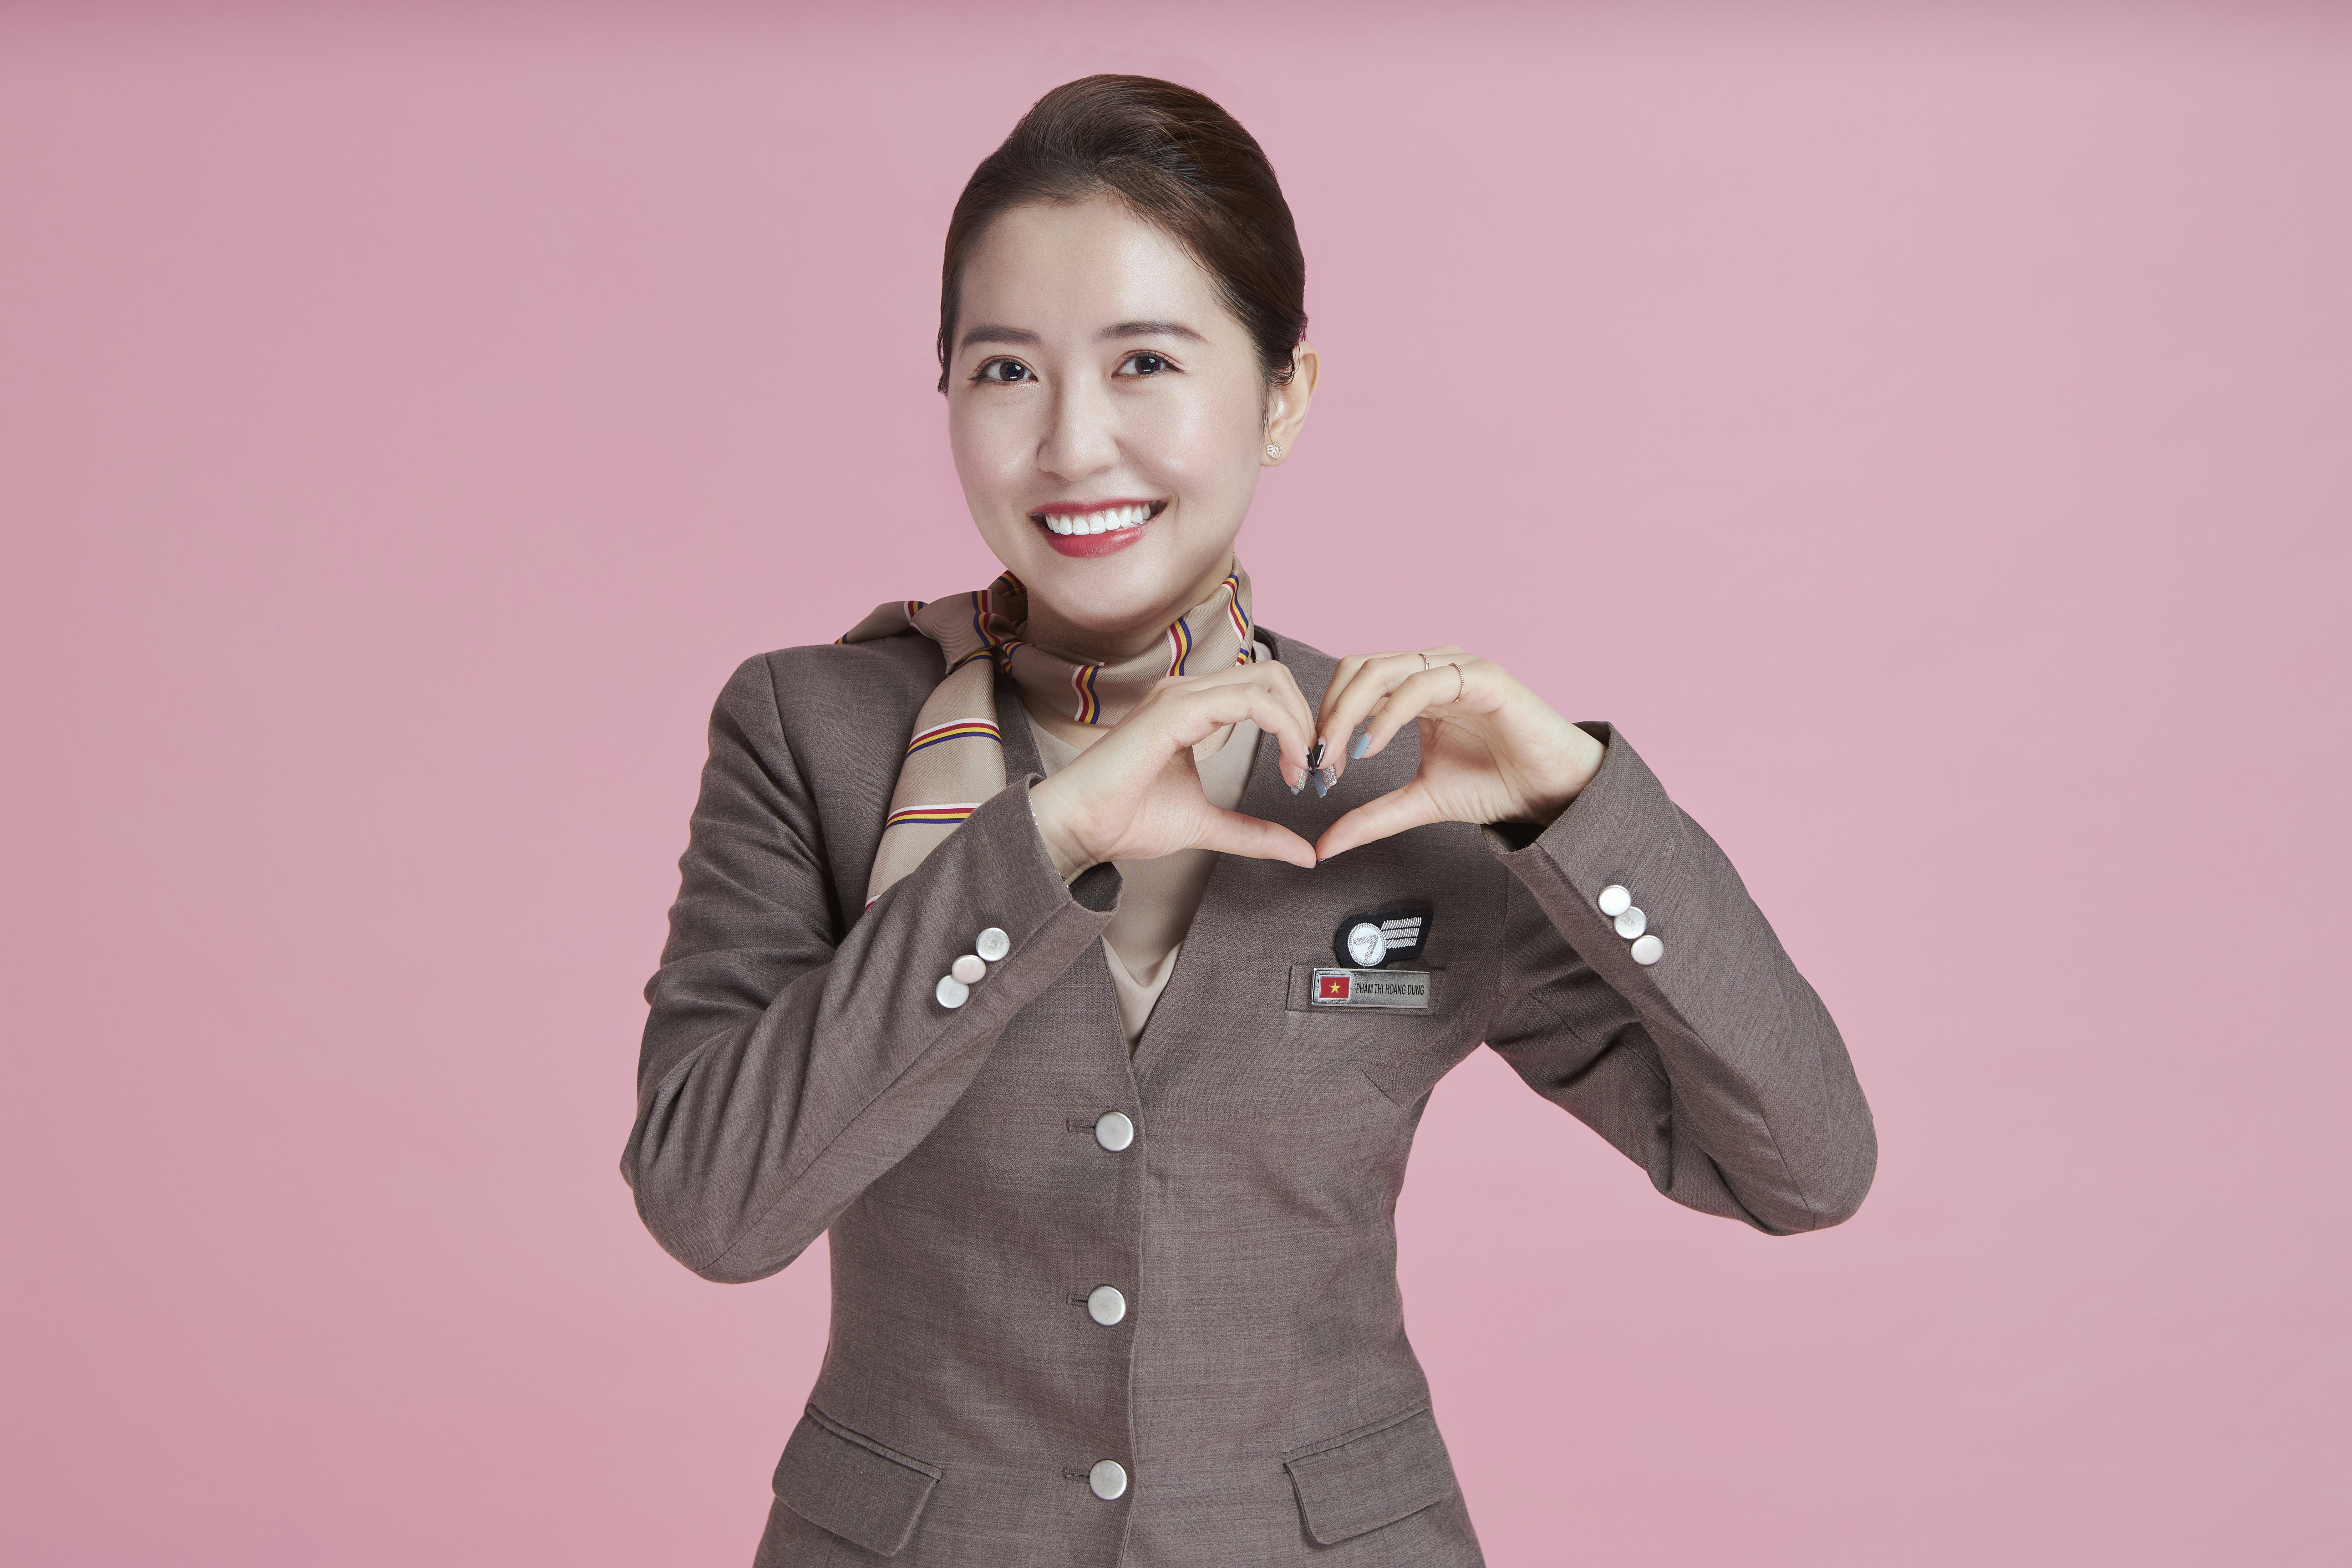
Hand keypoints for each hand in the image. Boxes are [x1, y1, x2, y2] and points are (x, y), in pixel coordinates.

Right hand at [1028, 662, 1319, 879]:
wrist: (1078, 829)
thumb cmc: (1127, 820)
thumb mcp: (1209, 825)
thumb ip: (1255, 834)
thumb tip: (1305, 853)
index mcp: (1194, 707)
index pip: (1265, 689)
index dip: (1298, 725)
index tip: (1307, 774)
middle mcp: (1187, 692)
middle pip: (1274, 676)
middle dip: (1307, 719)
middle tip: (1315, 770)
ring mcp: (1179, 696)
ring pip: (1267, 682)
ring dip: (1299, 724)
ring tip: (1303, 769)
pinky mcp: (1174, 710)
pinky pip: (1248, 701)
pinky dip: (1282, 728)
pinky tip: (1288, 764)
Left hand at [1310, 647, 1604, 860]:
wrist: (1551, 792)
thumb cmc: (1494, 785)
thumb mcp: (1420, 801)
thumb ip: (1372, 817)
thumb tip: (1324, 845)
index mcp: (1413, 686)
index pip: (1352, 682)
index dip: (1326, 719)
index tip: (1315, 765)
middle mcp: (1431, 668)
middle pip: (1358, 668)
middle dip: (1329, 714)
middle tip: (1318, 760)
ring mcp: (1456, 667)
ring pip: (1383, 669)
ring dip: (1350, 713)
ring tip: (1339, 756)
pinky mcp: (1482, 677)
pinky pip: (1422, 684)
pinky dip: (1389, 713)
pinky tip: (1371, 746)